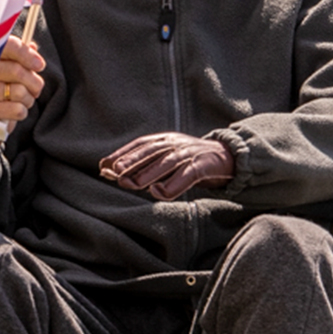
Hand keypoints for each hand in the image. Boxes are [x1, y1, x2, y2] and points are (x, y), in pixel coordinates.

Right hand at [0, 39, 46, 165]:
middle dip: (34, 82)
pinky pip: (17, 109)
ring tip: (23, 99)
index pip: (9, 46)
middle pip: (18, 71)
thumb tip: (32, 47)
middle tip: (36, 87)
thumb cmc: (6, 87)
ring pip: (20, 92)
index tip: (40, 65)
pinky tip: (15, 110)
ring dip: (28, 99)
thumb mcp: (15, 68)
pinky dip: (22, 112)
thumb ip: (24, 55)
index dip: (27, 55)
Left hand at [100, 132, 233, 199]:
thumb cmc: (191, 161)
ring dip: (148, 173)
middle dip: (132, 160)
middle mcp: (176, 144)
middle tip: (115, 172)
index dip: (122, 154)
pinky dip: (173, 185)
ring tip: (131, 184)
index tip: (104, 165)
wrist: (228, 157)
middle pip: (151, 151)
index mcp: (165, 140)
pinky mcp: (204, 166)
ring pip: (167, 162)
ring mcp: (190, 154)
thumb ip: (143, 165)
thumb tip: (108, 171)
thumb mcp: (167, 159)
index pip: (140, 144)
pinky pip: (187, 175)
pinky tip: (159, 193)